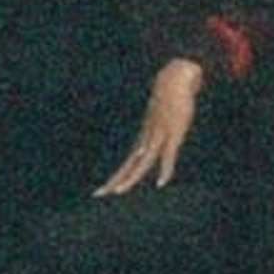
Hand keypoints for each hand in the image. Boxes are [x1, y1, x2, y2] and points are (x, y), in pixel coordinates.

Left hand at [97, 60, 203, 195]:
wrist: (174, 79)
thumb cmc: (169, 100)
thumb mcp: (161, 121)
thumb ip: (159, 133)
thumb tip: (153, 143)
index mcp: (143, 141)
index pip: (127, 165)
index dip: (115, 179)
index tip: (101, 192)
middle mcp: (146, 141)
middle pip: (129, 166)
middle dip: (115, 181)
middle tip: (98, 194)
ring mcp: (158, 137)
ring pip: (142, 162)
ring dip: (131, 178)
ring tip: (119, 191)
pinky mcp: (173, 134)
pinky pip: (168, 155)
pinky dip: (165, 170)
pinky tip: (161, 183)